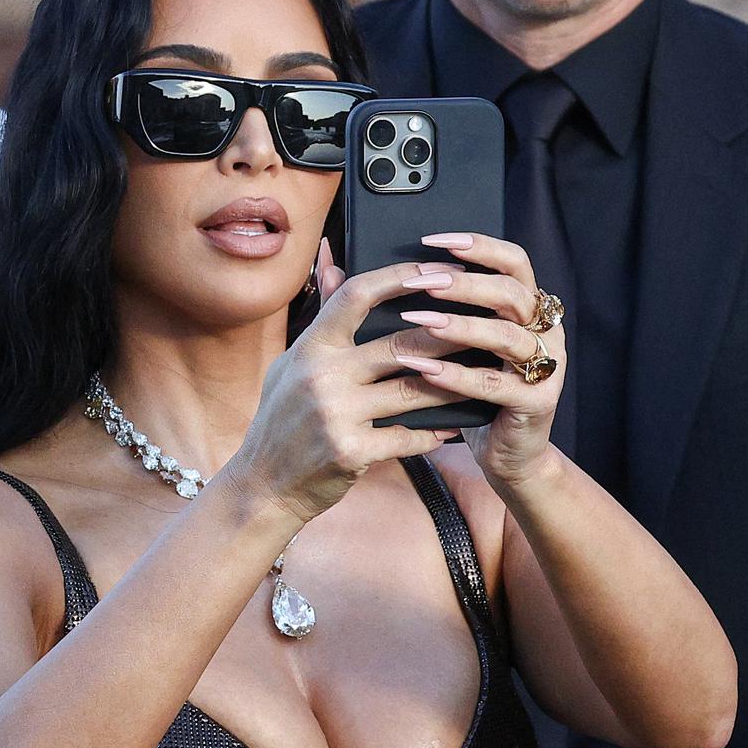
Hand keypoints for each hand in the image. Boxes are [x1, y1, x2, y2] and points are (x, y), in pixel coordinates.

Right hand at [228, 239, 467, 523]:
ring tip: (482, 375)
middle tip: (483, 323)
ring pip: (413, 390)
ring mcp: (336, 414)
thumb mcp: (292, 362)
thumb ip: (321, 316)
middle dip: (447, 333)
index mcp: (309, 347)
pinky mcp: (351, 451)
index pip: (357, 295)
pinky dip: (432, 435)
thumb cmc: (281, 419)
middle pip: (399, 343)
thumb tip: (332, 261)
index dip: (399, 278)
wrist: (264, 486)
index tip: (436, 270)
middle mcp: (321, 375)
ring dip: (452, 384)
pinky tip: (452, 430)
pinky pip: (407, 437)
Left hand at [391, 232, 565, 488]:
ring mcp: (546, 366)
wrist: (503, 453)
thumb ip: (393, 302)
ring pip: (509, 336)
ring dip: (463, 326)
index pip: (512, 261)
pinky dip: (461, 376)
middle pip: (513, 292)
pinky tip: (426, 370)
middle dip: (466, 284)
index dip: (479, 246)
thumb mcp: (438, 343)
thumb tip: (332, 265)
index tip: (434, 239)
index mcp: (524, 306)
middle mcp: (542, 329)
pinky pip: (498, 385)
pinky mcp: (536, 402)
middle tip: (423, 280)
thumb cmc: (464, 390)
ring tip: (420, 321)